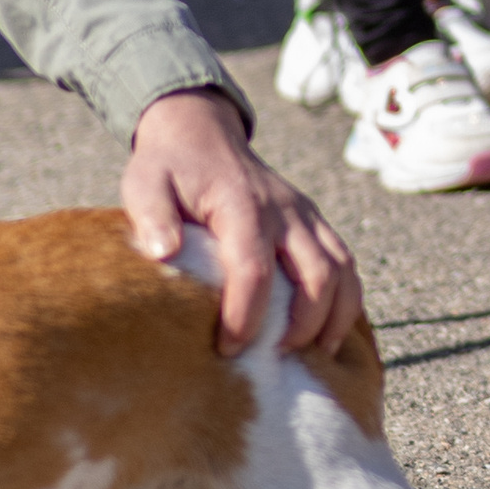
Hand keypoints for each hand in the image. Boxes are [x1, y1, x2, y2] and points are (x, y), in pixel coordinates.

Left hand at [123, 89, 363, 356]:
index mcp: (243, 205)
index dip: (246, 315)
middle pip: (317, 275)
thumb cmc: (170, 167)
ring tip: (315, 354)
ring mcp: (305, 215)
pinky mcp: (313, 221)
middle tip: (274, 357)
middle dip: (303, 325)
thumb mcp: (145, 183)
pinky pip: (345, 262)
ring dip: (335, 316)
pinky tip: (328, 329)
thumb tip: (163, 254)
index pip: (254, 269)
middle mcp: (285, 211)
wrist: (203, 131)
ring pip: (343, 269)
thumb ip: (152, 216)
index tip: (228, 349)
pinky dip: (345, 299)